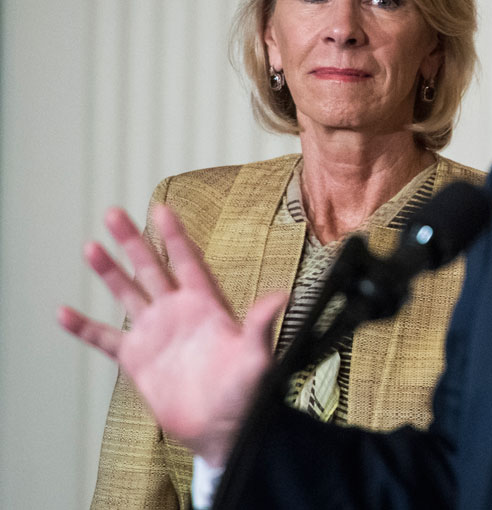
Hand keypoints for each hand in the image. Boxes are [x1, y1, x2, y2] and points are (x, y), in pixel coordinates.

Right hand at [57, 205, 286, 465]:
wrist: (224, 430)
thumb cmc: (247, 394)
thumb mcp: (256, 358)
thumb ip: (260, 326)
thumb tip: (279, 297)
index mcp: (207, 306)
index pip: (187, 262)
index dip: (174, 236)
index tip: (161, 209)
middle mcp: (178, 313)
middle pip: (152, 269)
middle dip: (133, 242)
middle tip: (114, 214)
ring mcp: (156, 333)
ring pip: (128, 294)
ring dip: (110, 272)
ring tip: (90, 248)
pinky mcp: (137, 359)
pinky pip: (105, 339)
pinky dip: (84, 327)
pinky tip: (63, 313)